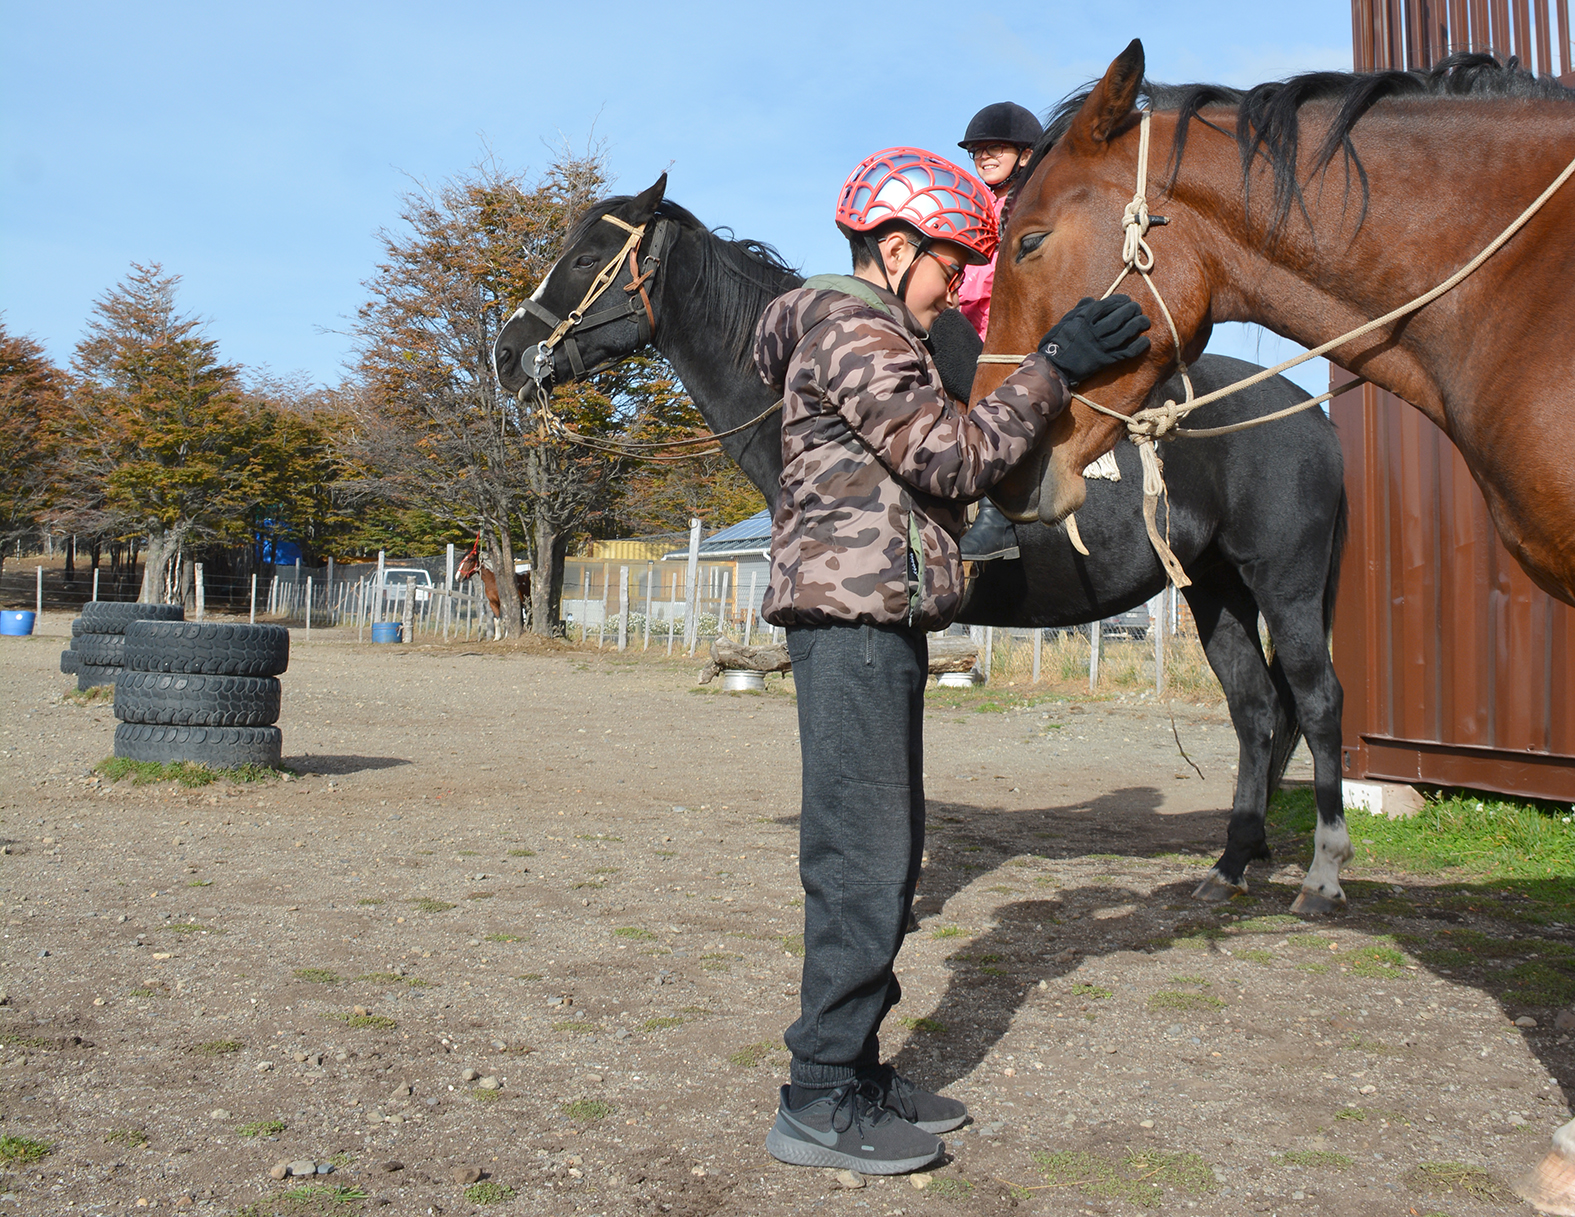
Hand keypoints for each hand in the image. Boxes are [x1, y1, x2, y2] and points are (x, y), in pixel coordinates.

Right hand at [1037, 295, 1151, 386]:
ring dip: (1138, 325)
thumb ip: (1080, 309)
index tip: (1127, 299)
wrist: (1054, 366)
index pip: (1106, 305)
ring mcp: (1100, 347)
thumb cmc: (1058, 341)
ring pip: (1125, 334)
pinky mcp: (1105, 361)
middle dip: (1131, 311)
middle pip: (1118, 318)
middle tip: (1137, 308)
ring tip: (1145, 321)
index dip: (1119, 301)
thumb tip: (1092, 300)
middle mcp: (1094, 332)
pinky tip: (1145, 341)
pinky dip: (1138, 346)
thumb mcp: (1065, 321)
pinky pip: (1125, 353)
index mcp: (1084, 320)